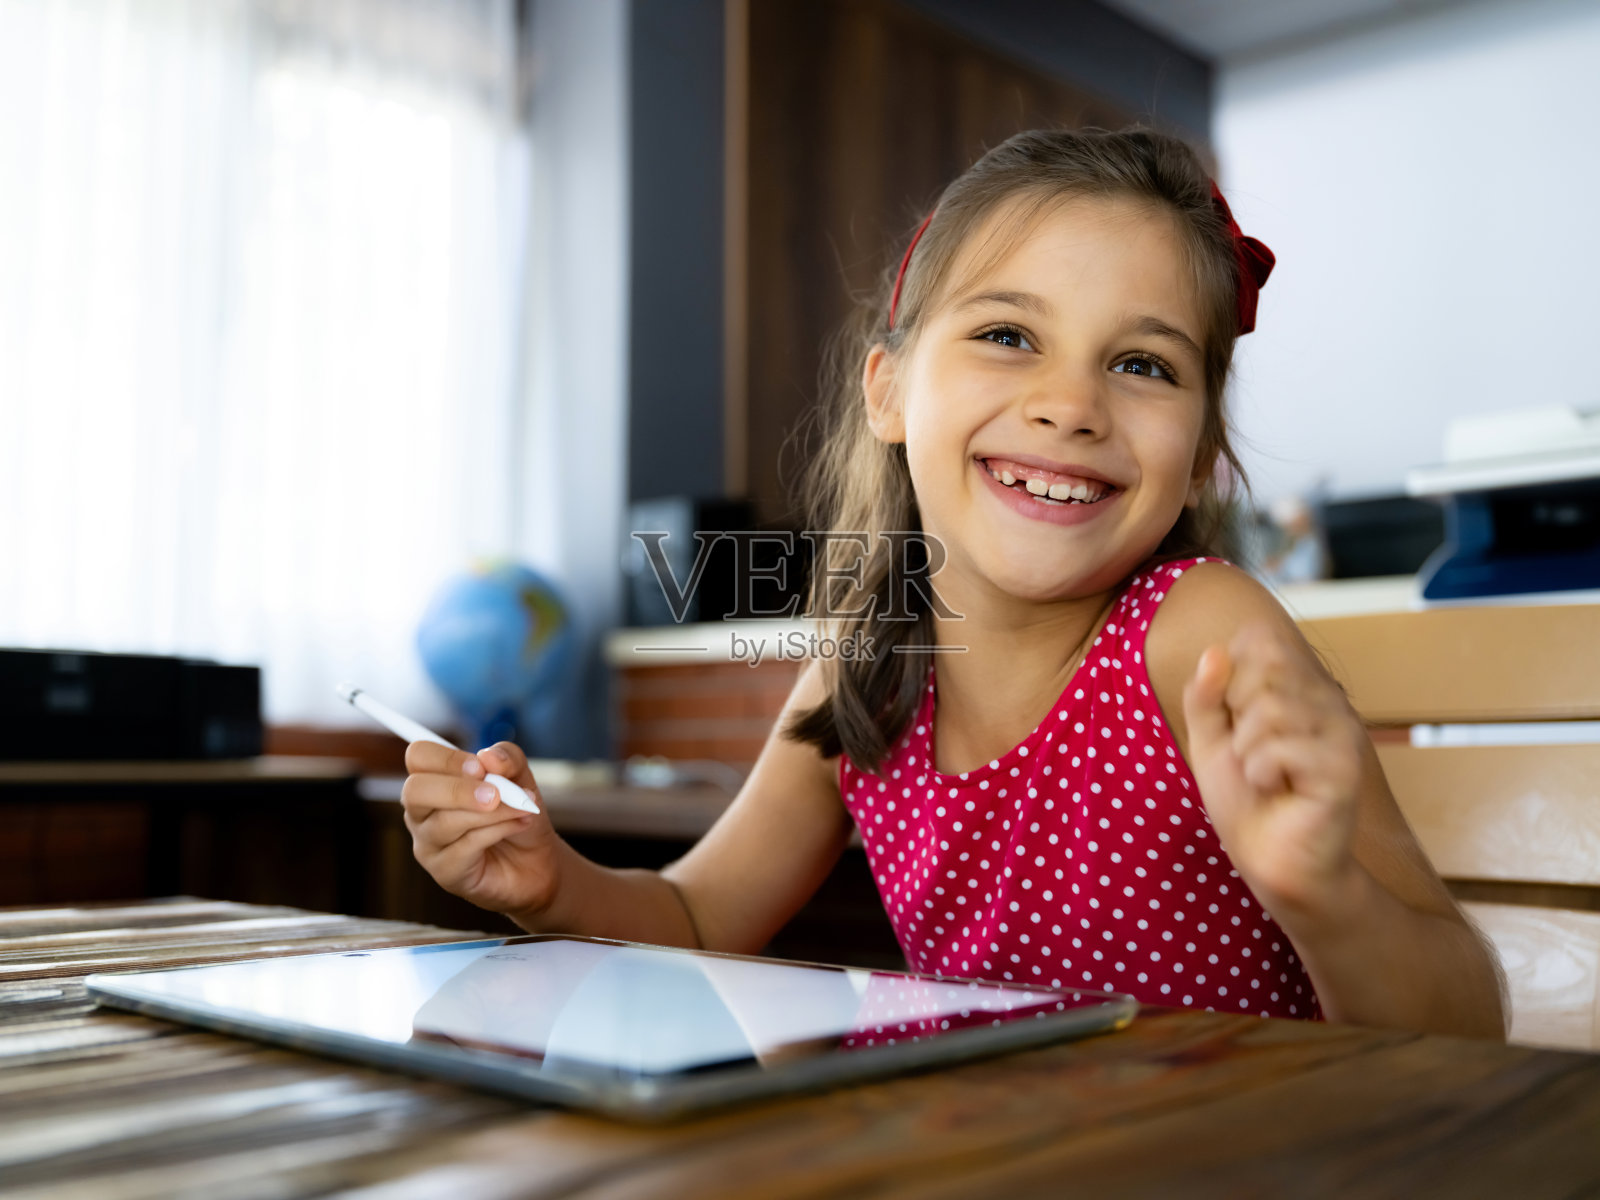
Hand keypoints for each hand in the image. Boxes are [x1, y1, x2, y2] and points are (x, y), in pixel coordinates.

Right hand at [400, 740, 564, 919]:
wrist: (536, 858)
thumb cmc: (516, 813)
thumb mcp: (520, 776)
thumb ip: (507, 758)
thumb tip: (488, 758)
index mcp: (433, 780)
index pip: (418, 757)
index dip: (447, 758)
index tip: (480, 768)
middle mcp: (421, 812)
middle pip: (415, 791)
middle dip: (458, 790)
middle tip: (495, 794)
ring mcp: (428, 844)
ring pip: (445, 822)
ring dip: (491, 813)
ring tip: (523, 809)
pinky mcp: (444, 871)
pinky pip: (465, 846)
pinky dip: (497, 831)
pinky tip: (519, 825)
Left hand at [1181, 623, 1365, 916]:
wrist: (1271, 864)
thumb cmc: (1246, 802)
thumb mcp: (1211, 741)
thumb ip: (1205, 696)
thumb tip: (1214, 651)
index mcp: (1300, 688)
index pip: (1259, 639)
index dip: (1231, 679)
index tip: (1239, 723)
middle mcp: (1329, 701)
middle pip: (1264, 667)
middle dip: (1238, 717)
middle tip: (1252, 756)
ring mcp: (1342, 732)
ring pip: (1270, 708)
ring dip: (1248, 751)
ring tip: (1264, 777)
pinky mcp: (1344, 767)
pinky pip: (1281, 748)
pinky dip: (1262, 773)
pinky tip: (1277, 791)